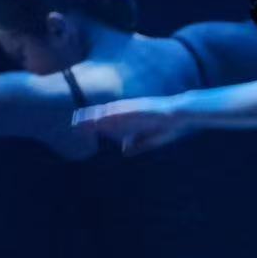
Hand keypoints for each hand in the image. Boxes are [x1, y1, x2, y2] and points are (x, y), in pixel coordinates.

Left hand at [71, 96, 190, 155]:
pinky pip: (124, 111)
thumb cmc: (168, 126)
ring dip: (96, 115)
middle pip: (105, 114)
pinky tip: (102, 117)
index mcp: (130, 118)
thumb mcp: (150, 139)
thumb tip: (124, 150)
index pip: (108, 121)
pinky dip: (112, 114)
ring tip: (82, 120)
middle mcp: (129, 111)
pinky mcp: (140, 107)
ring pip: (111, 112)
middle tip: (73, 123)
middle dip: (89, 118)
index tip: (79, 128)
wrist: (183, 115)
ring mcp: (134, 108)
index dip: (94, 124)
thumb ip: (137, 143)